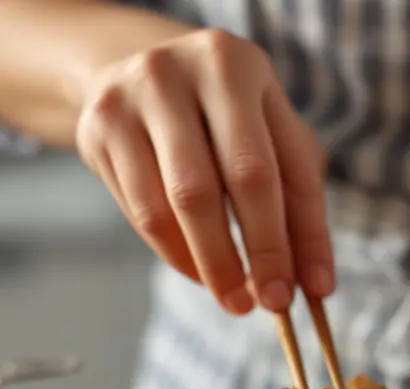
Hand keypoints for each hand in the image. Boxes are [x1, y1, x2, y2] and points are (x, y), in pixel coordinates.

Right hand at [75, 30, 331, 313]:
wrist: (139, 65)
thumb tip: (313, 284)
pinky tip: (200, 270)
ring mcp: (126, 101)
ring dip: (210, 265)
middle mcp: (174, 73)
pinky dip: (176, 254)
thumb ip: (297, 202)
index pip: (272, 168)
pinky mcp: (96, 132)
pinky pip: (141, 213)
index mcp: (233, 66)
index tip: (312, 290)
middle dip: (250, 254)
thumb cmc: (226, 114)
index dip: (297, 235)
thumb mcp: (271, 133)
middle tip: (269, 302)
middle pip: (216, 187)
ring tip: (235, 297)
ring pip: (170, 207)